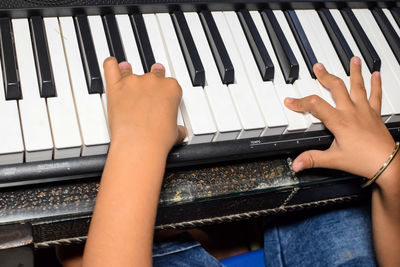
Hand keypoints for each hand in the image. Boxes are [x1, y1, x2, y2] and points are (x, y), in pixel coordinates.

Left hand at [104, 57, 185, 153]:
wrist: (139, 144)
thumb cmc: (158, 139)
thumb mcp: (176, 133)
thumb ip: (177, 128)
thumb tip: (180, 132)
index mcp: (171, 88)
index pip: (170, 83)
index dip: (166, 92)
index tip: (163, 100)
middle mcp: (153, 81)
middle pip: (153, 73)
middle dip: (151, 82)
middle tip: (148, 94)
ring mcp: (133, 82)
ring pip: (130, 72)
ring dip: (130, 76)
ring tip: (129, 86)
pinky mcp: (116, 87)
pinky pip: (111, 67)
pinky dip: (111, 65)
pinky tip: (112, 65)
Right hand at [285, 57, 394, 178]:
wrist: (388, 164)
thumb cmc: (363, 161)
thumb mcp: (334, 160)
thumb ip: (312, 159)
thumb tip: (296, 163)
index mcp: (339, 121)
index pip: (315, 105)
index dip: (300, 102)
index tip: (290, 100)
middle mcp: (351, 112)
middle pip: (336, 88)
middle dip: (325, 76)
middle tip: (318, 67)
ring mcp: (365, 111)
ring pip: (358, 86)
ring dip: (355, 71)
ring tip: (353, 59)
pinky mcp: (375, 114)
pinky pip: (375, 95)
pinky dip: (376, 84)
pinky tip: (376, 74)